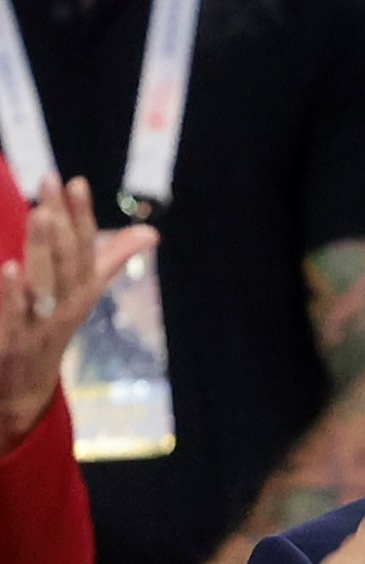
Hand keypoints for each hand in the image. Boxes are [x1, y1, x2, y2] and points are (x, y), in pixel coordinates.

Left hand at [0, 174, 158, 450]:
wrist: (24, 383)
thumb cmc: (50, 327)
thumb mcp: (81, 292)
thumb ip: (111, 259)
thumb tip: (152, 233)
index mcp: (83, 290)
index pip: (88, 248)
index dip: (83, 216)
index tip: (76, 182)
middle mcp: (67, 305)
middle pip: (68, 260)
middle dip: (62, 221)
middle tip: (51, 181)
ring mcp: (41, 323)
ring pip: (46, 282)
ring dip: (44, 248)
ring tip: (41, 213)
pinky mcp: (13, 338)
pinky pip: (14, 313)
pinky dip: (12, 293)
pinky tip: (9, 267)